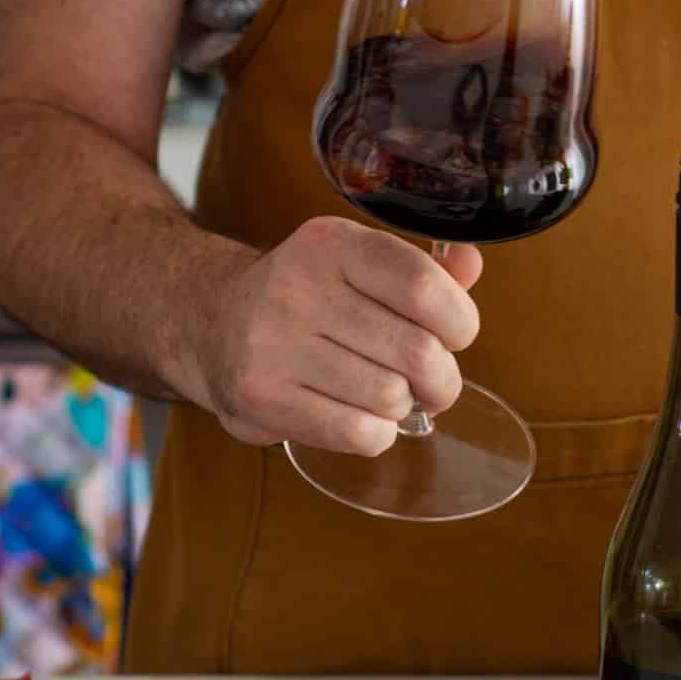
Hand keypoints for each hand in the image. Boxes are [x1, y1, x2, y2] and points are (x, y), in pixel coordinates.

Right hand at [188, 216, 482, 454]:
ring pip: (391, 397)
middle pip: (416, 352)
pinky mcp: (262, 398)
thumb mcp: (357, 263)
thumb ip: (422, 268)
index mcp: (331, 245)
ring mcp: (273, 345)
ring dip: (403, 405)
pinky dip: (376, 434)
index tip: (456, 335)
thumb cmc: (306, 296)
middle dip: (441, 378)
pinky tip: (362, 417)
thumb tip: (471, 263)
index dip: (459, 321)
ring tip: (386, 393)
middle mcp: (297, 288)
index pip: (423, 287)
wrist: (208, 321)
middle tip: (432, 382)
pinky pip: (358, 433)